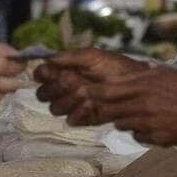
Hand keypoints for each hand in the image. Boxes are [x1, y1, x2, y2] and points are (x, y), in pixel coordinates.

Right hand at [34, 48, 148, 115]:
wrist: (136, 83)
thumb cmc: (115, 66)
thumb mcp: (93, 56)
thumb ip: (70, 57)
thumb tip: (48, 59)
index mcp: (63, 71)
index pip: (41, 75)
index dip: (42, 75)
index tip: (50, 73)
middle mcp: (64, 89)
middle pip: (43, 94)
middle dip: (54, 89)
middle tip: (69, 81)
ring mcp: (73, 104)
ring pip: (55, 108)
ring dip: (67, 100)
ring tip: (84, 92)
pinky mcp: (84, 118)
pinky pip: (70, 120)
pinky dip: (77, 113)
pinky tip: (90, 105)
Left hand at [75, 66, 176, 145]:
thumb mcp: (166, 74)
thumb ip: (144, 76)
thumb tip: (128, 74)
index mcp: (143, 86)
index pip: (106, 91)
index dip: (92, 93)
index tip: (83, 93)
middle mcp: (142, 105)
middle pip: (109, 111)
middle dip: (105, 109)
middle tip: (104, 107)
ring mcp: (149, 124)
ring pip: (122, 125)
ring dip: (124, 120)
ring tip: (138, 114)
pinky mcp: (157, 139)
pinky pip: (138, 136)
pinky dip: (141, 131)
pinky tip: (153, 125)